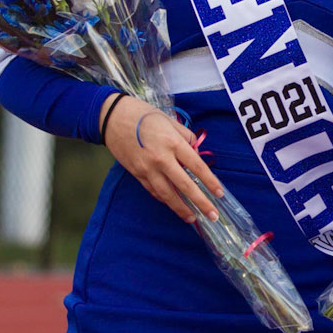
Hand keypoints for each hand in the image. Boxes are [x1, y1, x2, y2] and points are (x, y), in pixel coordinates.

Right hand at [102, 97, 224, 225]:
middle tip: (212, 215)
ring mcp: (147, 168)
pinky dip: (164, 199)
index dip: (210, 182)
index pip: (197, 166)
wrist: (113, 118)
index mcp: (173, 143)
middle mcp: (161, 159)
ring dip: (181, 208)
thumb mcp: (170, 121)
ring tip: (193, 218)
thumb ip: (186, 138)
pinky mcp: (137, 174)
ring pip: (167, 194)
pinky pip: (153, 190)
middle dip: (200, 202)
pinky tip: (173, 204)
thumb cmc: (144, 115)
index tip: (219, 193)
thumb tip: (195, 154)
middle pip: (185, 185)